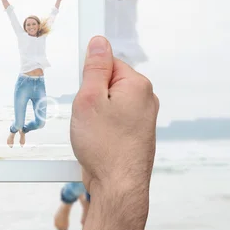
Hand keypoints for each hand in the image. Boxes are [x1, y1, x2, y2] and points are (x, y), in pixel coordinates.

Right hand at [70, 36, 158, 194]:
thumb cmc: (104, 146)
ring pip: (109, 103)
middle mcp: (145, 99)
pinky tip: (98, 142)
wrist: (118, 187)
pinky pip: (114, 120)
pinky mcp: (136, 134)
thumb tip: (99, 42)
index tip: (83, 93)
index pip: (107, 63)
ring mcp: (143, 118)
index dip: (89, 77)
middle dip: (91, 97)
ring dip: (95, 114)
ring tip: (92, 132)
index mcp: (137, 85)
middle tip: (86, 115)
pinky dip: (102, 127)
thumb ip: (94, 68)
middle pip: (108, 83)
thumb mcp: (88, 99)